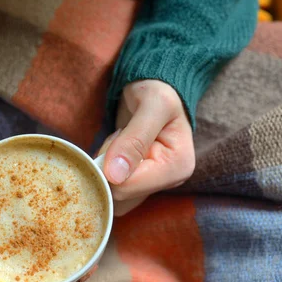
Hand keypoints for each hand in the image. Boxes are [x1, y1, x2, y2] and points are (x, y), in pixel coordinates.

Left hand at [99, 80, 195, 215]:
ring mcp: (151, 184)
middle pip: (118, 195)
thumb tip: (115, 176)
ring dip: (104, 167)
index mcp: (177, 168)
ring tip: (119, 140)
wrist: (153, 86)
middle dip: (107, 166)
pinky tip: (115, 149)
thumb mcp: (152, 105)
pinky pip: (111, 187)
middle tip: (117, 137)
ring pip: (112, 194)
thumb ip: (134, 139)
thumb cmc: (157, 91)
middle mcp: (167, 182)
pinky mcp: (138, 181)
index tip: (114, 139)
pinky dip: (105, 169)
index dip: (108, 167)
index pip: (128, 188)